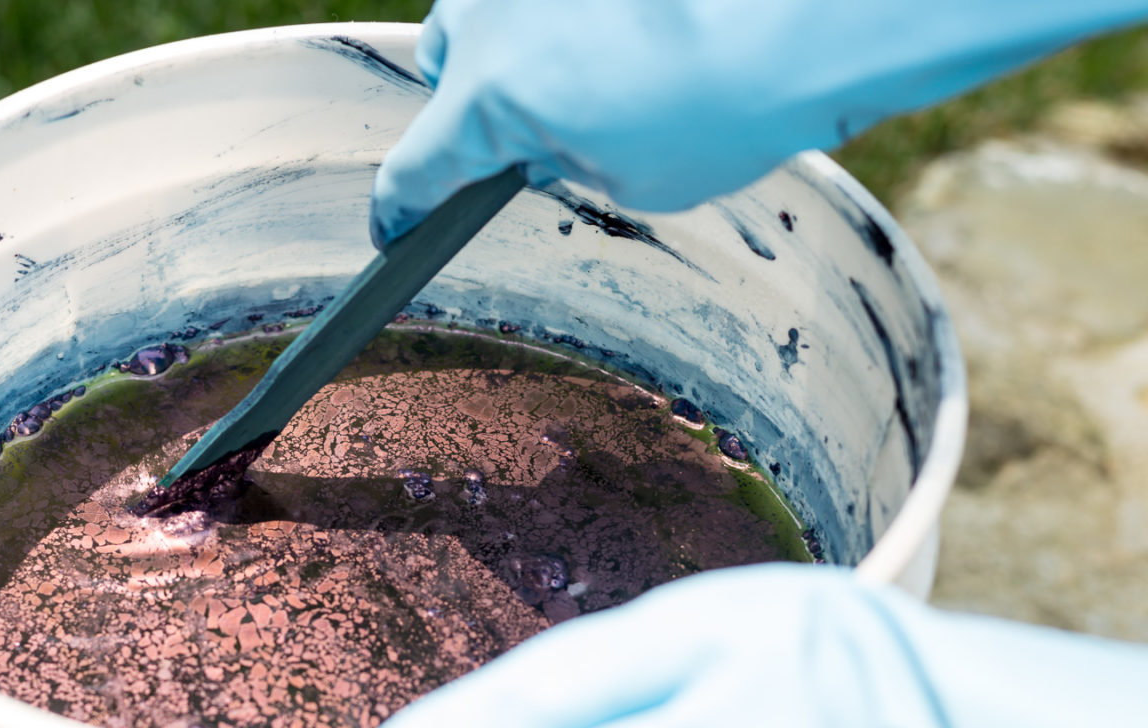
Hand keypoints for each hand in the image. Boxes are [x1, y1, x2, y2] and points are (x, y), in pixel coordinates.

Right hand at [371, 0, 1147, 245]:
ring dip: (522, 41)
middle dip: (476, 98)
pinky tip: (632, 27)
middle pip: (443, 62)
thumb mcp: (629, 180)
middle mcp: (492, 15)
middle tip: (544, 131)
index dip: (401, 208)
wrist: (811, 12)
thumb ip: (561, 163)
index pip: (415, 167)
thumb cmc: (729, 104)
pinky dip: (572, 10)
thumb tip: (548, 139)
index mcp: (489, 96)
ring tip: (603, 68)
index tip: (395, 227)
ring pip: (491, 7)